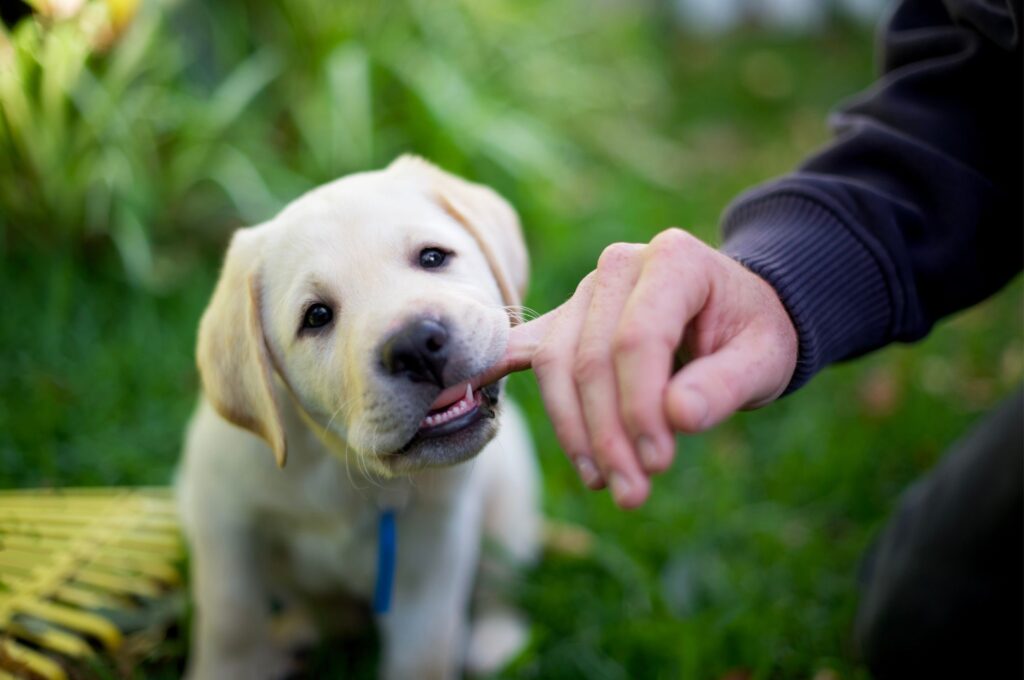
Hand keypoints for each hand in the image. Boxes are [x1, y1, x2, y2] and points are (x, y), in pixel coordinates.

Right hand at [477, 228, 797, 508]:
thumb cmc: (752, 333)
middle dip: (606, 433)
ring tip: (603, 481)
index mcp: (672, 260)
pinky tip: (458, 397)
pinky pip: (525, 349)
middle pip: (590, 358)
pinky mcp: (565, 320)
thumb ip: (726, 385)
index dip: (640, 406)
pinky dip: (495, 372)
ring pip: (555, 363)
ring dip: (572, 429)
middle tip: (631, 492)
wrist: (735, 311)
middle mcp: (619, 267)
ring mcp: (585, 293)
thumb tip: (679, 417)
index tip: (657, 464)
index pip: (637, 337)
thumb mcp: (766, 358)